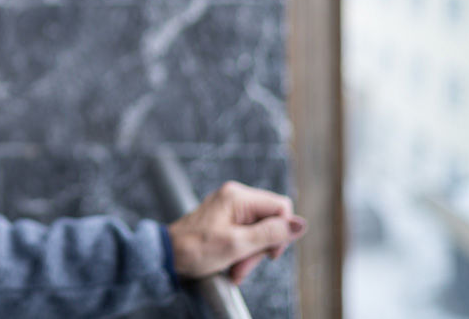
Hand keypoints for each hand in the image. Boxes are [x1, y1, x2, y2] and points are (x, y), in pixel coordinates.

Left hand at [167, 180, 306, 284]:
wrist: (168, 255)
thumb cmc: (195, 248)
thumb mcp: (237, 245)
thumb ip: (270, 234)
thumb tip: (300, 224)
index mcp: (238, 197)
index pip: (281, 207)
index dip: (282, 231)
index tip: (270, 253)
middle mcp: (235, 197)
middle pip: (270, 221)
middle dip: (261, 248)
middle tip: (244, 265)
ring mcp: (230, 208)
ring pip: (259, 231)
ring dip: (251, 255)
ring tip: (235, 270)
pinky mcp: (226, 220)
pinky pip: (246, 235)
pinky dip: (242, 252)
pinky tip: (232, 266)